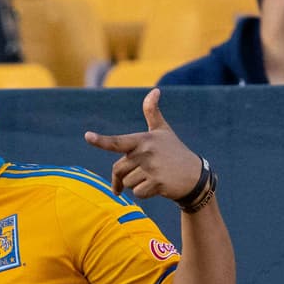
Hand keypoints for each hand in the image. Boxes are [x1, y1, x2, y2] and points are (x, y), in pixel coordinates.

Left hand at [84, 88, 201, 200]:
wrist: (195, 175)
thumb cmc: (174, 151)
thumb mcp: (163, 131)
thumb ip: (153, 113)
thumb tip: (154, 90)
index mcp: (143, 140)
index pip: (117, 142)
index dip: (101, 140)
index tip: (87, 136)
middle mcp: (146, 152)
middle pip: (118, 170)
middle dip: (124, 176)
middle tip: (142, 173)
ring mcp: (152, 168)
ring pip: (127, 183)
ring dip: (137, 184)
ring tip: (154, 176)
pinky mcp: (157, 183)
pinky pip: (138, 193)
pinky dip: (145, 193)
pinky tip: (158, 186)